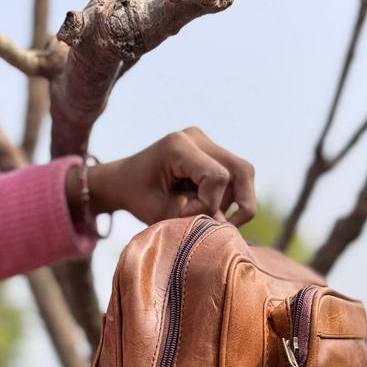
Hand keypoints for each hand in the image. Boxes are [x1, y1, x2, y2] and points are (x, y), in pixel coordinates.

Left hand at [76, 128, 255, 226]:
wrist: (123, 180)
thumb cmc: (137, 197)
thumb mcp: (159, 214)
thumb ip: (193, 220)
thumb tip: (227, 229)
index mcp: (178, 146)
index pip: (217, 177)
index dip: (208, 205)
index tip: (184, 216)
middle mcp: (196, 137)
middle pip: (242, 171)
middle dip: (239, 205)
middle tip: (223, 227)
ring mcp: (205, 141)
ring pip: (243, 174)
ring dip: (234, 202)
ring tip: (208, 215)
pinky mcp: (210, 151)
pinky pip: (235, 175)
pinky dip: (228, 197)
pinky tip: (207, 206)